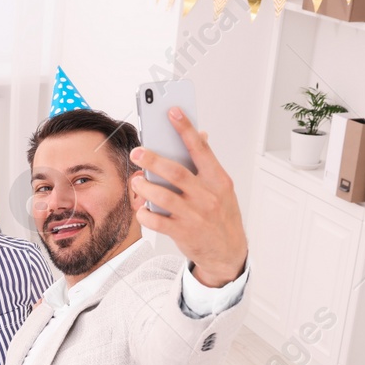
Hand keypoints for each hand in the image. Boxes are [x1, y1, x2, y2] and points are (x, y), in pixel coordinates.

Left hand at [128, 107, 247, 288]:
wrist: (228, 252)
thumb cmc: (221, 215)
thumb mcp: (221, 188)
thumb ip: (207, 165)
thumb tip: (200, 135)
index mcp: (218, 179)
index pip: (200, 148)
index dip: (186, 128)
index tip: (172, 112)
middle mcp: (207, 195)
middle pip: (175, 172)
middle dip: (152, 160)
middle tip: (137, 152)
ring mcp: (195, 215)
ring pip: (162, 196)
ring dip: (144, 187)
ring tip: (136, 182)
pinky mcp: (183, 232)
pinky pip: (156, 220)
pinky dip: (145, 212)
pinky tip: (142, 208)